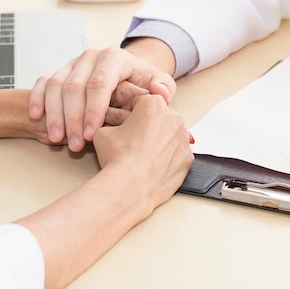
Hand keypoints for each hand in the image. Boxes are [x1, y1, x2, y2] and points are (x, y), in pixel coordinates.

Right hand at [29, 46, 175, 151]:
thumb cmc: (140, 84)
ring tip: (57, 139)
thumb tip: (160, 92)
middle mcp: (90, 57)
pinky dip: (37, 99)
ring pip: (56, 86)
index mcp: (114, 58)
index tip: (92, 134)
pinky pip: (42, 83)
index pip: (100, 83)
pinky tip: (37, 116)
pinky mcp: (57, 71)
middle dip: (73, 119)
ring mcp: (72, 64)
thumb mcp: (157, 84)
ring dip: (55, 115)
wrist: (124, 75)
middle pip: (75, 87)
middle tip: (75, 144)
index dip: (94, 110)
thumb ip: (161, 89)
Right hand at [92, 95, 193, 209]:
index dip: (127, 113)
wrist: (130, 187)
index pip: (139, 102)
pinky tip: (151, 166)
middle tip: (130, 141)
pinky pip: (176, 154)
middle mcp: (174, 118)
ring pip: (169, 136)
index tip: (121, 123)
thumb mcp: (102, 132)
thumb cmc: (117, 157)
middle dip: (146, 126)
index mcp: (153, 104)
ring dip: (157, 142)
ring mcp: (183, 140)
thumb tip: (109, 128)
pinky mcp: (187, 160)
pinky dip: (167, 159)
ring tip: (140, 156)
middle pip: (158, 117)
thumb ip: (110, 124)